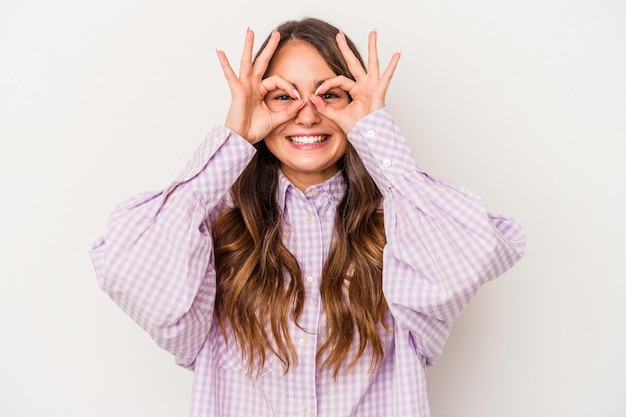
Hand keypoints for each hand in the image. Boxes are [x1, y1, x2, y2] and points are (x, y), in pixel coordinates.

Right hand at [216, 28, 304, 143]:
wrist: (242, 139)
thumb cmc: (255, 129)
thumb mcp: (276, 119)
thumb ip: (289, 111)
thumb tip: (303, 101)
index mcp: (261, 91)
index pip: (278, 80)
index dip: (289, 87)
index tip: (298, 96)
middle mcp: (252, 85)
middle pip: (262, 62)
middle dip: (270, 47)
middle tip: (277, 33)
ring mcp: (244, 86)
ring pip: (247, 62)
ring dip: (249, 46)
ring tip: (250, 30)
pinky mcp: (237, 91)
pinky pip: (230, 75)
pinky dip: (224, 64)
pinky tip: (220, 52)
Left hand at [310, 30, 400, 133]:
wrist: (368, 136)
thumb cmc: (357, 128)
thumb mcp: (336, 116)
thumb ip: (324, 107)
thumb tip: (311, 97)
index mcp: (354, 91)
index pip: (339, 80)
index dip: (327, 84)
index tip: (317, 91)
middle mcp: (364, 85)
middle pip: (353, 63)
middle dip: (345, 48)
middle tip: (339, 34)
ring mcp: (372, 86)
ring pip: (371, 62)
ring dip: (372, 47)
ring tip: (373, 32)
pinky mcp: (380, 90)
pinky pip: (387, 76)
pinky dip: (392, 65)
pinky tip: (397, 53)